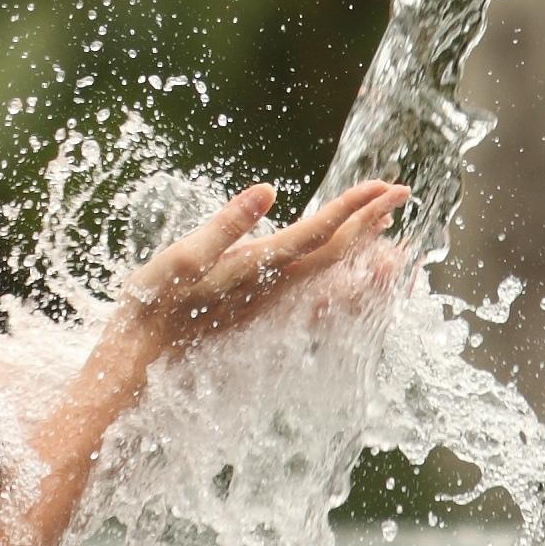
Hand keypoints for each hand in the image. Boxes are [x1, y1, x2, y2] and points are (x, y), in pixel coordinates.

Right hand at [104, 178, 408, 359]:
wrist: (142, 358)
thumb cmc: (156, 304)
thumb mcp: (184, 258)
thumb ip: (227, 225)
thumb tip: (267, 193)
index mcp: (260, 267)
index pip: (320, 234)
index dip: (355, 209)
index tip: (387, 187)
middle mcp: (274, 287)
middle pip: (336, 252)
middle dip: (371, 221)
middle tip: (402, 193)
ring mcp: (271, 301)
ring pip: (331, 274)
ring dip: (362, 249)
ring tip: (391, 229)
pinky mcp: (261, 309)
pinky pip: (315, 290)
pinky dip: (340, 275)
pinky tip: (347, 268)